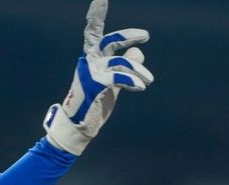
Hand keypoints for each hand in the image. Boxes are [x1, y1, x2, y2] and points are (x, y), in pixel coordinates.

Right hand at [43, 0, 153, 155]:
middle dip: (128, 35)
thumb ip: (124, 67)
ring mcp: (90, 72)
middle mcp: (89, 61)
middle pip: (109, 40)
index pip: (94, 31)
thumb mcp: (112, 82)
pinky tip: (140, 86)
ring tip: (148, 80)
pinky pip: (118, 77)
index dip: (97, 14)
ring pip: (120, 63)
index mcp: (92, 59)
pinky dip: (132, 80)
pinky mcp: (94, 85)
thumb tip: (137, 53)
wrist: (80, 126)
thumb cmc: (94, 104)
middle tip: (146, 35)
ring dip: (138, 71)